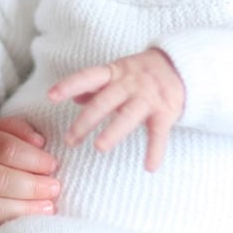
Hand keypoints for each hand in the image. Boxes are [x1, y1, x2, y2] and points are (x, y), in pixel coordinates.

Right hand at [0, 116, 60, 232]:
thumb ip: (13, 130)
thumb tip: (41, 142)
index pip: (4, 148)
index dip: (33, 158)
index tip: (53, 165)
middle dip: (32, 186)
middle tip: (55, 188)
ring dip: (22, 209)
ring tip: (47, 207)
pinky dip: (2, 228)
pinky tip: (22, 224)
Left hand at [48, 47, 185, 170]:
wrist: (181, 66)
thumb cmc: (141, 73)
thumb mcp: (118, 72)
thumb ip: (97, 85)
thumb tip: (73, 98)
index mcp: (116, 72)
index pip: (89, 77)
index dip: (70, 85)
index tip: (51, 96)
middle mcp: (130, 83)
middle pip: (105, 101)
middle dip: (86, 120)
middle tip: (70, 141)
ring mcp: (148, 97)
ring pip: (129, 114)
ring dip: (114, 130)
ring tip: (99, 147)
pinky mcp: (165, 112)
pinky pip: (159, 132)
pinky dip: (155, 150)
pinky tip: (149, 166)